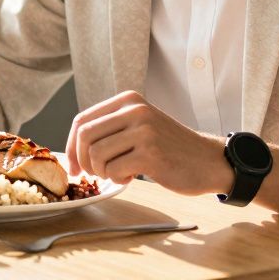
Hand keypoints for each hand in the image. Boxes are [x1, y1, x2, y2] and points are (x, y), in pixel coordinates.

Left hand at [66, 91, 231, 194]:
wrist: (207, 160)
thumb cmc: (169, 147)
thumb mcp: (139, 125)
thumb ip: (110, 129)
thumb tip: (72, 149)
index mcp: (128, 100)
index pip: (82, 120)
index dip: (71, 146)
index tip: (73, 165)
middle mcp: (135, 110)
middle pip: (84, 136)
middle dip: (83, 161)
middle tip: (94, 174)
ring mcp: (143, 130)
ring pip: (97, 155)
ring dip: (102, 172)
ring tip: (119, 173)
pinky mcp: (151, 153)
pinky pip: (114, 170)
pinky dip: (117, 179)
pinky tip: (131, 177)